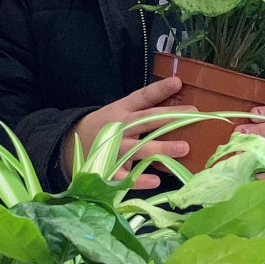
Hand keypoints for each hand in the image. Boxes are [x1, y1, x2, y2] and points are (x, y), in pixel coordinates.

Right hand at [66, 75, 193, 190]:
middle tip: (193, 115)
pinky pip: (125, 176)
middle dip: (169, 118)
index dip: (159, 90)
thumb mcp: (119, 112)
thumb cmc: (105, 127)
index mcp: (122, 111)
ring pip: (140, 148)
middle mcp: (120, 128)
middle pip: (146, 121)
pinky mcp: (109, 169)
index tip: (178, 82)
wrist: (70, 145)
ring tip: (184, 148)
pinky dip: (139, 180)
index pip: (142, 97)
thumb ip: (143, 110)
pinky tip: (156, 181)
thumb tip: (177, 106)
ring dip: (162, 148)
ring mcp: (114, 149)